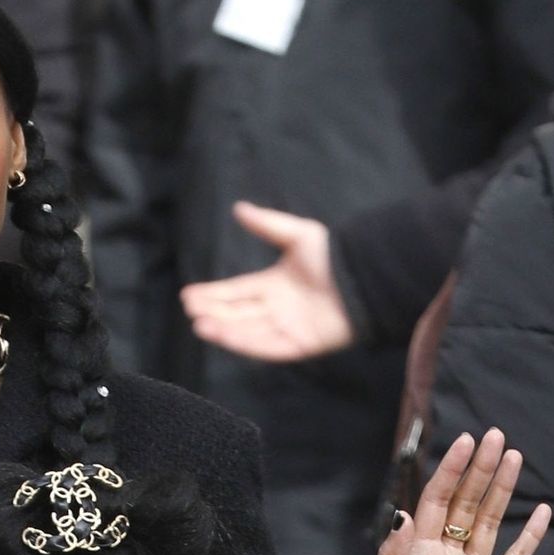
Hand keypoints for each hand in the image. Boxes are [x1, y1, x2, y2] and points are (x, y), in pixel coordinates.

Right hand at [178, 202, 354, 360]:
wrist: (365, 278)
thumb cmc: (335, 257)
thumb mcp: (298, 235)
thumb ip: (267, 225)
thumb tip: (238, 208)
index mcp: (274, 285)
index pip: (236, 291)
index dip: (213, 294)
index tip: (188, 295)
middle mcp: (276, 309)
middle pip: (237, 313)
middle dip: (212, 312)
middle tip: (189, 309)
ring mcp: (287, 328)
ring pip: (247, 331)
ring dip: (222, 329)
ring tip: (199, 324)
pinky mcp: (299, 345)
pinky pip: (266, 346)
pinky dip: (243, 342)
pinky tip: (223, 334)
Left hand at [377, 429, 551, 554]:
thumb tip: (400, 515)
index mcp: (419, 549)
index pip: (437, 500)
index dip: (451, 471)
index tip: (465, 443)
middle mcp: (447, 552)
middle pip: (466, 502)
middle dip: (481, 470)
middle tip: (496, 437)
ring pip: (490, 521)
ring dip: (502, 490)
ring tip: (514, 457)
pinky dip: (529, 537)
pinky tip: (541, 511)